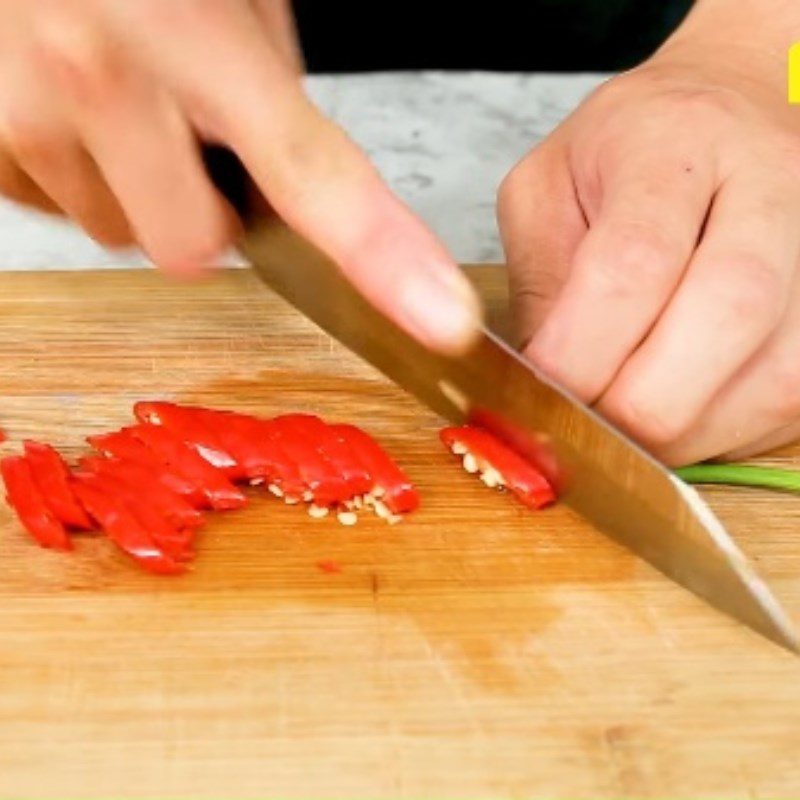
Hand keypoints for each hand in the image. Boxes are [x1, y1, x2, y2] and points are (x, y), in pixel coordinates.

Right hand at [0, 0, 478, 352]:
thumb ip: (264, 68)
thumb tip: (280, 152)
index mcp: (190, 33)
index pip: (312, 176)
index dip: (382, 256)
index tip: (438, 317)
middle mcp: (101, 80)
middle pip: (192, 248)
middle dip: (206, 217)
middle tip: (195, 141)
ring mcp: (27, 115)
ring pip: (119, 232)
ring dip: (137, 189)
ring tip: (123, 98)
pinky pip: (56, 206)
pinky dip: (80, 173)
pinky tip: (76, 107)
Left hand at [499, 43, 799, 464]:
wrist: (729, 112)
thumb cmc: (626, 154)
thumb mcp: (547, 190)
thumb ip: (540, 281)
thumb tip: (545, 384)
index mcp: (672, 146)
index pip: (633, 263)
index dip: (582, 353)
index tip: (542, 396)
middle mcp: (769, 185)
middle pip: (728, 315)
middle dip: (641, 406)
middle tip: (588, 426)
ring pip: (778, 374)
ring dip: (688, 431)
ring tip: (632, 423)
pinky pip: (796, 401)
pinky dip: (728, 431)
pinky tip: (683, 411)